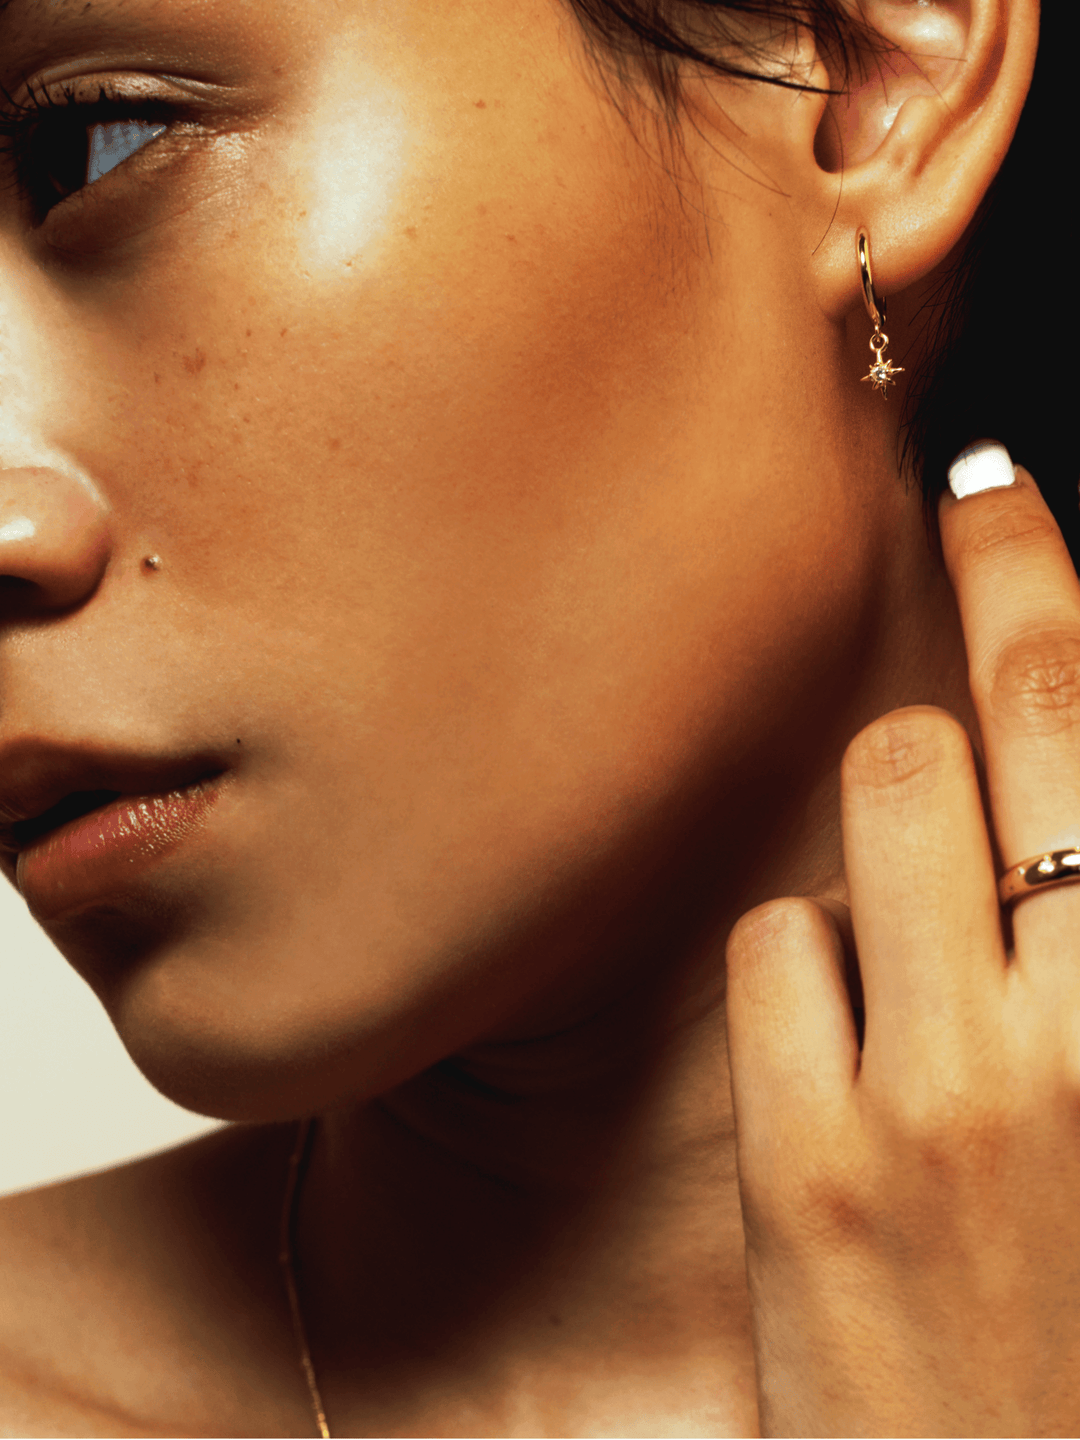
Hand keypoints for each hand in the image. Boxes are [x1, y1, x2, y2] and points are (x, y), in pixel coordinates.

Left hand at [726, 452, 1079, 1436]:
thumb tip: (1043, 819)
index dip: (1052, 582)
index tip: (1001, 491)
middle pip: (1007, 719)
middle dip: (996, 573)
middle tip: (968, 499)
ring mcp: (941, 1095)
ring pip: (880, 801)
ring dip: (890, 820)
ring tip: (914, 902)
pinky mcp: (810, 1164)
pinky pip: (780, 946)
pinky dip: (807, 964)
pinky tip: (839, 1042)